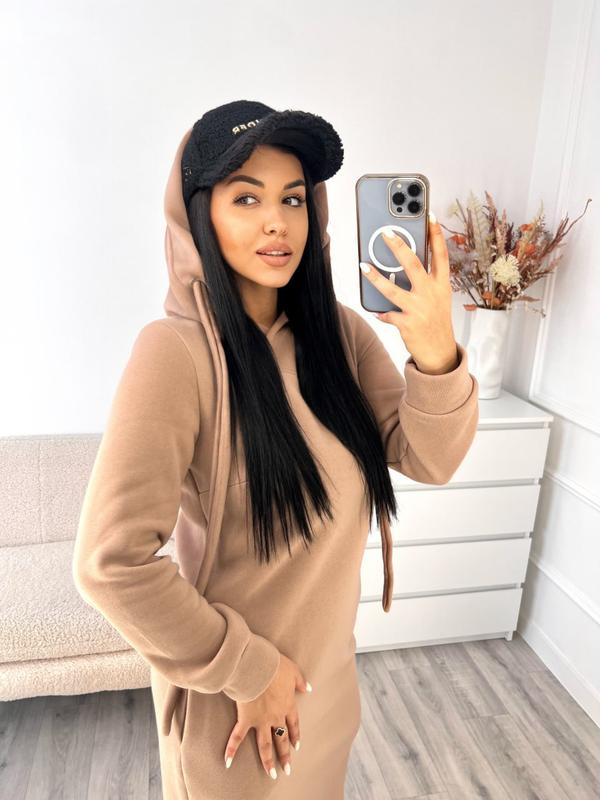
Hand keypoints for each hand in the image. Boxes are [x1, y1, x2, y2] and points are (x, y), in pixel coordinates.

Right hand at [223, 653, 311, 779]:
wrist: (258, 666)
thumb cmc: (275, 666)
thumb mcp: (293, 671)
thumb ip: (301, 682)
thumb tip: (308, 688)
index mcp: (288, 705)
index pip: (293, 724)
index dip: (295, 735)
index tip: (296, 747)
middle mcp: (276, 716)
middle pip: (282, 739)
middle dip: (285, 755)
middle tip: (287, 769)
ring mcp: (261, 720)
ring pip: (265, 745)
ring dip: (268, 761)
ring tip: (270, 774)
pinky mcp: (246, 718)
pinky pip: (238, 736)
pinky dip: (232, 749)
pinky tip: (228, 761)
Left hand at [360, 214, 458, 374]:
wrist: (440, 352)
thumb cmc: (436, 320)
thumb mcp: (439, 298)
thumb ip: (427, 281)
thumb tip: (406, 261)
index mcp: (441, 285)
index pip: (441, 255)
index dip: (436, 234)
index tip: (430, 215)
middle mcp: (431, 294)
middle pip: (413, 265)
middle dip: (398, 247)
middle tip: (385, 233)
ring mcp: (419, 309)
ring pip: (393, 289)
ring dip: (375, 277)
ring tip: (363, 266)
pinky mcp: (408, 324)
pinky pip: (388, 315)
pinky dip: (381, 313)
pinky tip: (375, 311)